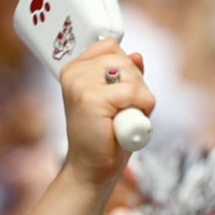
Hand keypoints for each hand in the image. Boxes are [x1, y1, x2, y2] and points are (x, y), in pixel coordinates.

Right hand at [58, 38, 155, 186]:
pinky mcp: (90, 98)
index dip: (127, 70)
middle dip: (137, 87)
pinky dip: (141, 109)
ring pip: (132, 75)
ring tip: (122, 118)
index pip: (112, 46)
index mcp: (76, 68)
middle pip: (125, 60)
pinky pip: (134, 93)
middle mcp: (74, 72)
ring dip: (140, 100)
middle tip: (123, 111)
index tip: (119, 94)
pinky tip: (125, 123)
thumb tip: (136, 55)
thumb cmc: (107, 134)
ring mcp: (80, 83)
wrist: (92, 167)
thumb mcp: (121, 98)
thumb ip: (127, 75)